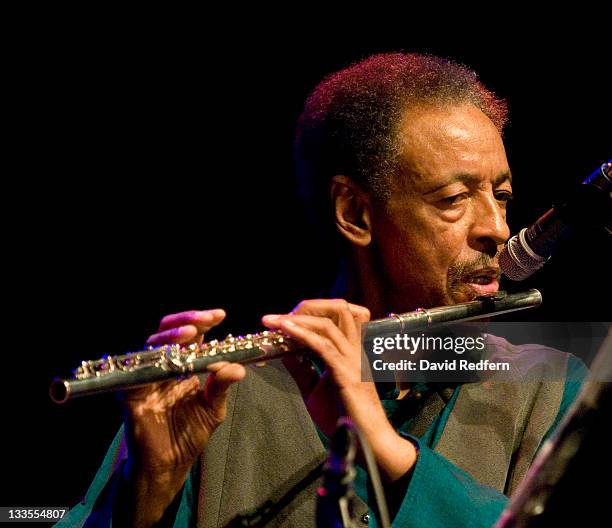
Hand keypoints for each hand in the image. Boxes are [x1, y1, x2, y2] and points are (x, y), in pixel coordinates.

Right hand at [120, 309, 244, 525]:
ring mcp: (145, 377)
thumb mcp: (212, 408)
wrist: (168, 465)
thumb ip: (222, 386)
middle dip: (188, 319)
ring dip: (171, 336)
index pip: (191, 335)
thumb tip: (240, 368)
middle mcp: (162, 366)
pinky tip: (168, 357)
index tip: (220, 315)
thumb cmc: (188, 435)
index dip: (202, 322)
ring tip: (191, 331)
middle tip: (208, 318)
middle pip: (169, 331)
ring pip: (152, 345)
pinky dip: (152, 361)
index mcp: (183, 365)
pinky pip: (137, 371)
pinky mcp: (130, 392)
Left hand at [262, 299, 416, 480]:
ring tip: (276, 321)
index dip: (310, 312)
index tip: (283, 318)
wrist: (366, 443)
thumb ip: (302, 369)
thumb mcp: (315, 388)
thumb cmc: (344, 417)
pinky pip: (324, 346)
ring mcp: (353, 360)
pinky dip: (302, 335)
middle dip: (309, 306)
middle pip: (339, 310)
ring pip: (330, 323)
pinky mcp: (347, 373)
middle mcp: (354, 350)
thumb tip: (284, 351)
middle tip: (281, 316)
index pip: (336, 317)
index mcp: (350, 351)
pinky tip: (285, 331)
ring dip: (300, 318)